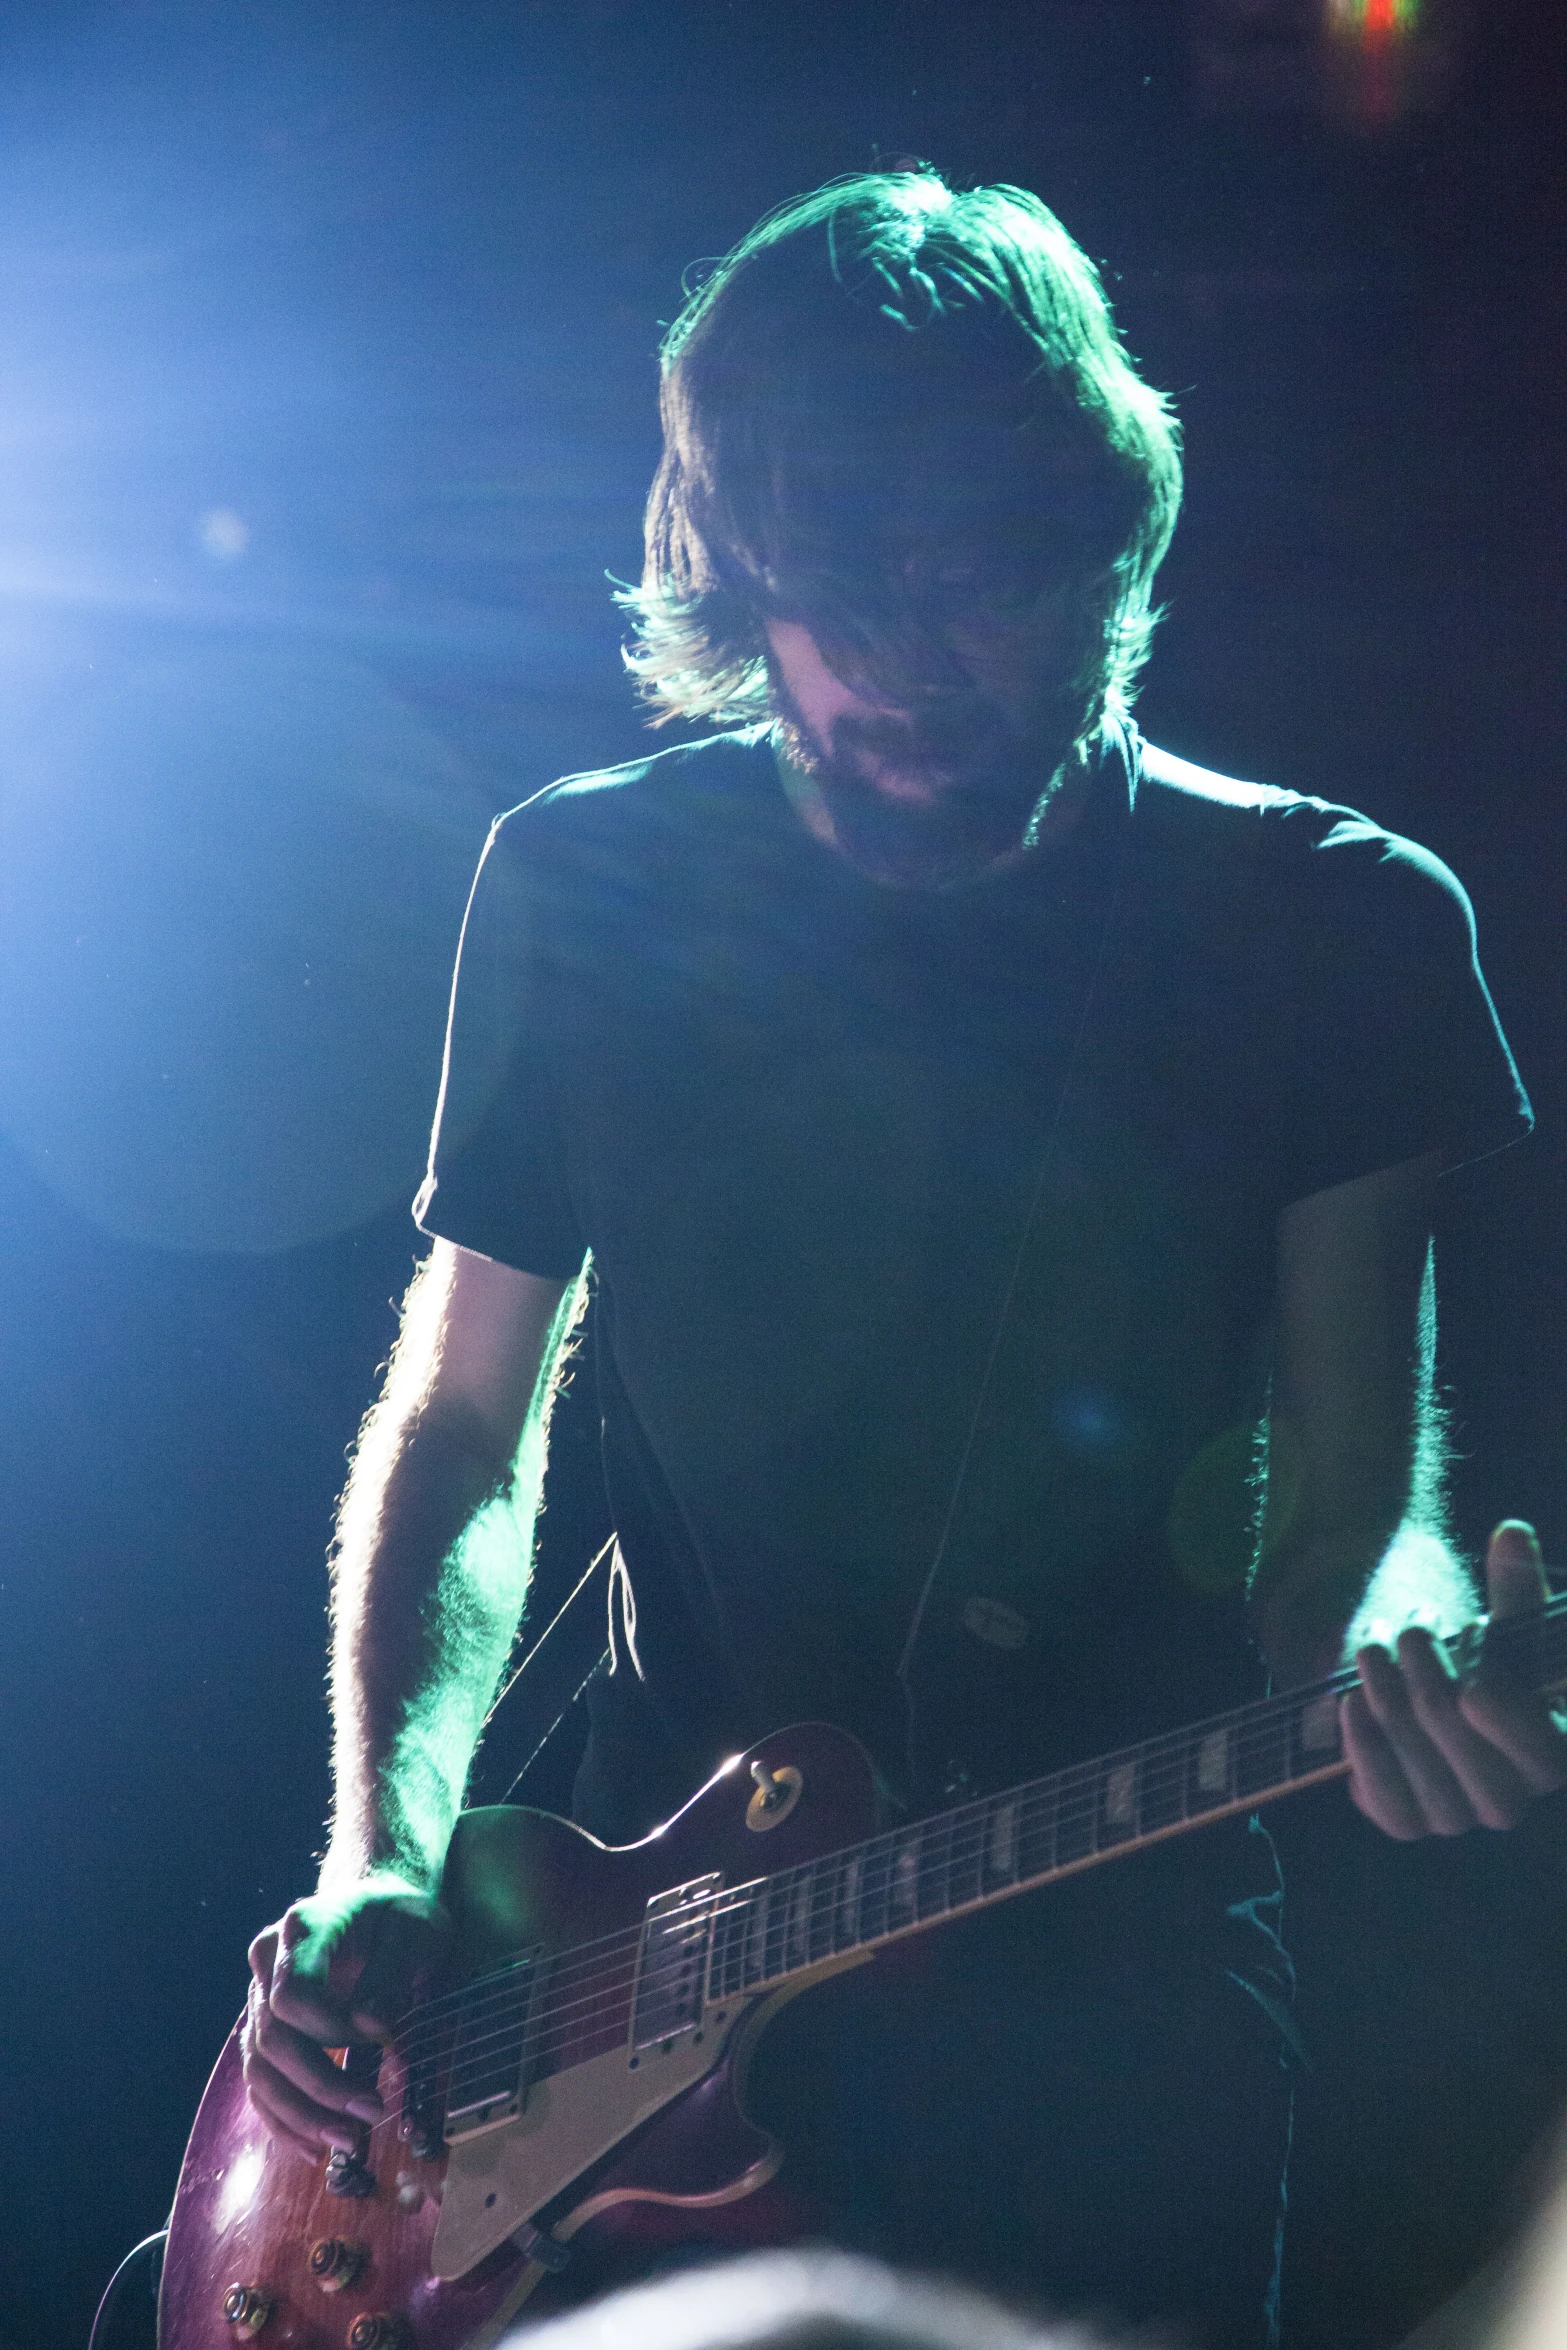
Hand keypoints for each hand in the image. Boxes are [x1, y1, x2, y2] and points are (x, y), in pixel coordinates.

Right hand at [242, 1875, 451, 2155]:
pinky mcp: (265, 2028)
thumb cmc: (400, 1918)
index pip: (292, 1994)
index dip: (329, 2030)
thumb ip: (391, 1974)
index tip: (378, 2041)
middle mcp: (268, 1961)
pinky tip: (314, 2147)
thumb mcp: (414, 1932)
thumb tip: (369, 2024)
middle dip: (321, 2086)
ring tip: (349, 2141)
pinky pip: (261, 2083)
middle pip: (272, 2039)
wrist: (379, 1904)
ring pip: (259, 2069)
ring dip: (302, 2114)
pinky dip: (283, 2120)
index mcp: (303, 1927)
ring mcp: (260, 1997)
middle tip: (372, 2113)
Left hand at [1343, 1521, 1566, 1840]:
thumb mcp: (1505, 1619)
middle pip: (1461, 1739)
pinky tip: (1349, 1697)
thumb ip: (1515, 1583)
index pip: (1545, 1750)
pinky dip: (1362, 1740)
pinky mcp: (1405, 1820)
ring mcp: (1455, 1816)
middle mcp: (1510, 1798)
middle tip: (1412, 1626)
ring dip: (1386, 1688)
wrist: (1422, 1691)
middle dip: (1428, 1673)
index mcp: (1553, 1752)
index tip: (1474, 1674)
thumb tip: (1512, 1533)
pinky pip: (1379, 1792)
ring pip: (1413, 1755)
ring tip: (1375, 1642)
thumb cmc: (1479, 1653)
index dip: (1510, 1720)